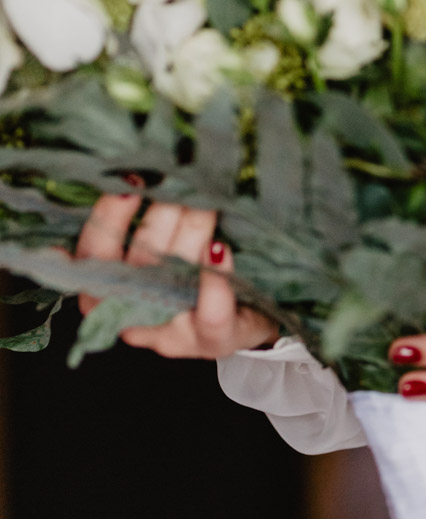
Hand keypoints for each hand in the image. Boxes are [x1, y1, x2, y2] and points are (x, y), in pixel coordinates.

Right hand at [72, 190, 278, 357]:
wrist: (238, 324)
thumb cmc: (187, 279)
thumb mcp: (153, 253)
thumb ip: (137, 224)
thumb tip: (129, 178)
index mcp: (105, 294)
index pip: (94, 254)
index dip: (108, 217)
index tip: (130, 181)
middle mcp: (133, 316)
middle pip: (142, 257)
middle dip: (166, 212)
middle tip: (187, 183)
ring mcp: (172, 332)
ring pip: (178, 272)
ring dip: (196, 228)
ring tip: (211, 201)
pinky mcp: (212, 340)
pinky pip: (210, 311)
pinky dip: (215, 278)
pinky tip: (220, 250)